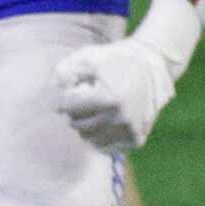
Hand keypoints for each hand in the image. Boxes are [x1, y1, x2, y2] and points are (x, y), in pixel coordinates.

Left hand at [52, 0, 201, 153]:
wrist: (151, 65)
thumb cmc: (113, 60)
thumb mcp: (86, 58)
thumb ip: (64, 74)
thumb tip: (54, 101)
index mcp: (109, 98)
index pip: (67, 106)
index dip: (65, 94)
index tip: (74, 86)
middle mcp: (121, 118)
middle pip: (76, 124)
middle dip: (75, 109)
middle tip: (86, 96)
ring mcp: (130, 131)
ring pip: (88, 138)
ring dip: (86, 124)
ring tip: (96, 106)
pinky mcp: (136, 139)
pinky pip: (105, 147)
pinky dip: (99, 135)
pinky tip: (105, 119)